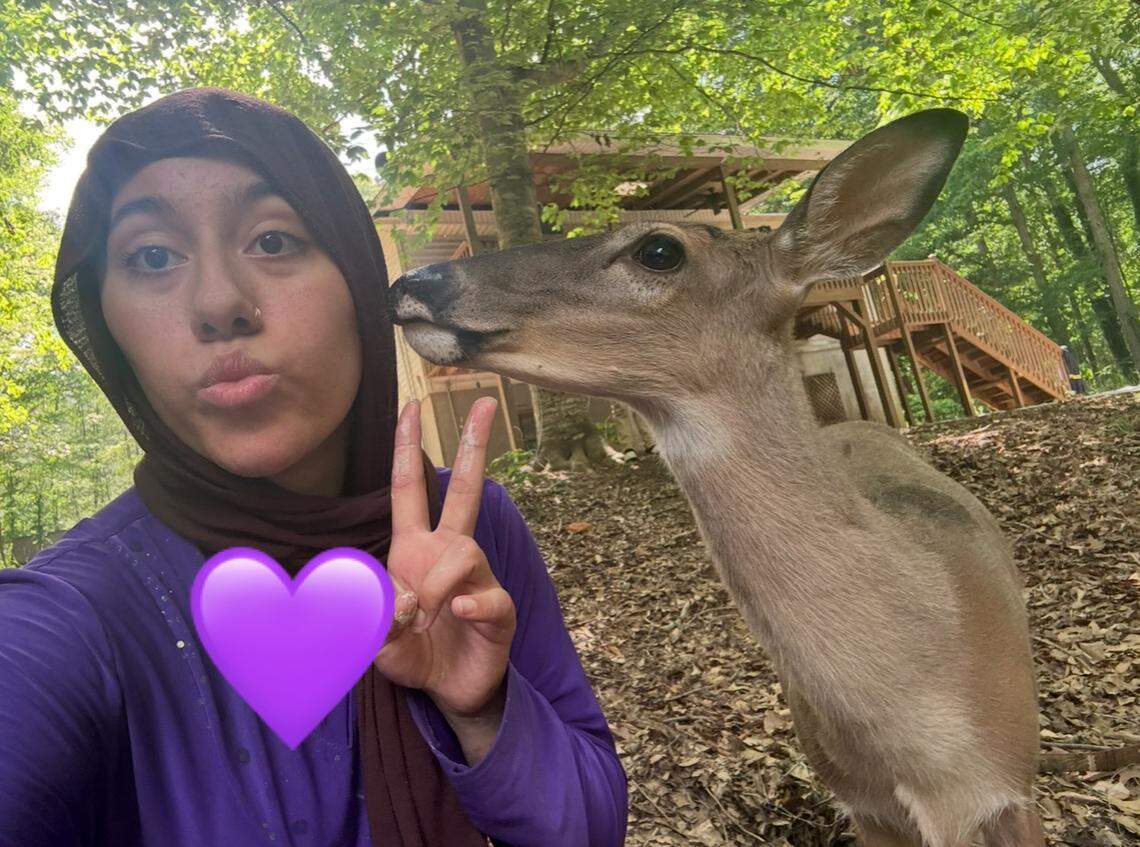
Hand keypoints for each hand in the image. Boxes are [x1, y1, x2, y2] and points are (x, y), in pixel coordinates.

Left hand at [374, 396, 516, 719]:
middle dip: (474, 446)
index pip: (409, 488)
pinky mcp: (499, 609)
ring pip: (464, 551)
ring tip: (424, 615)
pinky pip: (487, 594)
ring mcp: (477, 579)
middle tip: (485, 403)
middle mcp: (448, 553)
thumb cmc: (413, 653)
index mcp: (414, 548)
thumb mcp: (375, 637)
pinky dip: (468, 603)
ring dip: (437, 582)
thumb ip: (372, 616)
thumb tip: (402, 597)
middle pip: (465, 491)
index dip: (407, 447)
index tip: (412, 406)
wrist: (448, 692)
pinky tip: (457, 614)